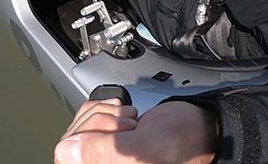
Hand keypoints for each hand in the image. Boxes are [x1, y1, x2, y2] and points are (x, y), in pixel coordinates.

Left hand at [55, 100, 217, 163]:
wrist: (200, 126)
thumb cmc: (184, 142)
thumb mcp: (147, 147)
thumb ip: (109, 151)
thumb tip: (69, 149)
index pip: (67, 159)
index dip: (85, 141)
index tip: (111, 135)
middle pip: (70, 145)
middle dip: (99, 124)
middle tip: (127, 125)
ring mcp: (102, 158)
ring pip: (76, 130)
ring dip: (103, 114)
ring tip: (128, 122)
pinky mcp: (103, 142)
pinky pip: (84, 120)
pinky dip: (102, 108)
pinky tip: (121, 114)